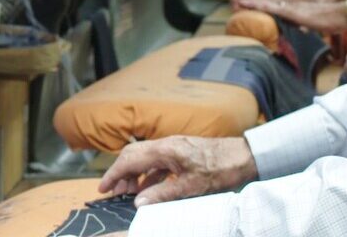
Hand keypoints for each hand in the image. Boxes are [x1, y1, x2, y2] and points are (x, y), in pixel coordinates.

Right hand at [98, 135, 258, 206]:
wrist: (244, 156)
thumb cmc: (221, 168)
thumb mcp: (191, 186)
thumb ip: (162, 194)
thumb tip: (138, 202)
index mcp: (165, 150)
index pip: (129, 160)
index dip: (113, 175)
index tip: (102, 188)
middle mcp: (166, 144)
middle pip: (133, 155)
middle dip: (119, 173)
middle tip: (112, 192)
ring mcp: (173, 147)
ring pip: (144, 158)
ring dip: (133, 174)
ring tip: (128, 192)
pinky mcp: (181, 152)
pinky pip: (157, 162)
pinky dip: (148, 174)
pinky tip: (148, 188)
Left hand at [231, 0, 346, 33]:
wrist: (343, 12)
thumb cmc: (332, 19)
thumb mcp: (314, 23)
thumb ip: (304, 24)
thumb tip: (300, 28)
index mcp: (294, 8)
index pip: (272, 6)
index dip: (258, 6)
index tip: (244, 6)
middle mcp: (292, 4)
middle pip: (267, 3)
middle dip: (250, 3)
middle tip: (234, 3)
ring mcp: (294, 7)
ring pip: (269, 4)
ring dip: (253, 4)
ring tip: (238, 4)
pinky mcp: (297, 13)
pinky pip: (278, 10)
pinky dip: (266, 8)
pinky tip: (256, 7)